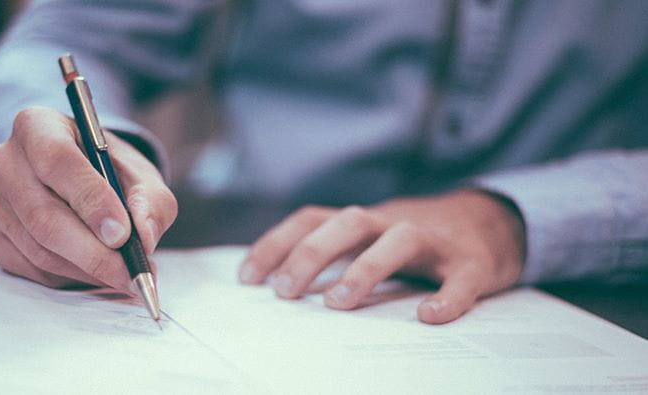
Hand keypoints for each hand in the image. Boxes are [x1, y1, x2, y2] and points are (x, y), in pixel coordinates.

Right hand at [0, 106, 176, 289]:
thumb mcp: (141, 177)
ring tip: (122, 275)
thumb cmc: (110, 173)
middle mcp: (3, 159)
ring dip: (86, 269)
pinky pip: (29, 267)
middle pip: (43, 215)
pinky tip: (93, 271)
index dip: (90, 200)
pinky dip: (68, 277)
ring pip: (38, 248)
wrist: (81, 181)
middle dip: (93, 252)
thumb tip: (143, 237)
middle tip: (130, 273)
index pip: (57, 161)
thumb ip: (150, 202)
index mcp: (38, 126)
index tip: (122, 234)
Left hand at [238, 190, 524, 323]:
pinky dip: (448, 296)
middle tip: (285, 292)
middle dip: (312, 253)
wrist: (491, 222)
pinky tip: (430, 316)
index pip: (312, 219)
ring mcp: (435, 241)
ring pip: (399, 240)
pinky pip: (462, 278)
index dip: (277, 244)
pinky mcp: (473, 263)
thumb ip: (334, 254)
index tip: (248, 278)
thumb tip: (279, 286)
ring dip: (366, 267)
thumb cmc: (415, 240)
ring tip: (338, 303)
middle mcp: (393, 223)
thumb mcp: (369, 239)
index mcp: (364, 221)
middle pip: (348, 222)